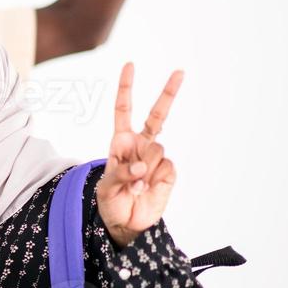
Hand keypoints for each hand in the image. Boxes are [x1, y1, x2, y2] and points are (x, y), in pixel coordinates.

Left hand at [96, 62, 180, 249]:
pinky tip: (147, 190)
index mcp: (121, 142)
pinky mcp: (169, 172)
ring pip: (156, 149)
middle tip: (180, 71)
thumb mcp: (107, 186)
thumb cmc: (111, 201)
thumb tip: (141, 167)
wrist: (126, 222)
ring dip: (144, 169)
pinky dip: (155, 179)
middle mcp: (140, 145)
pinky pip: (166, 167)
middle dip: (168, 93)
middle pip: (157, 115)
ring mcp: (156, 158)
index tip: (130, 65)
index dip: (127, 88)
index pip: (124, 110)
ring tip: (134, 187)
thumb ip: (121, 173)